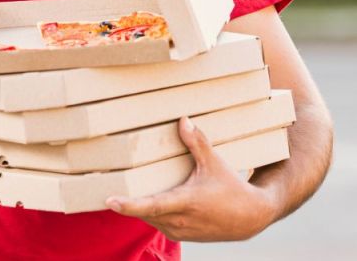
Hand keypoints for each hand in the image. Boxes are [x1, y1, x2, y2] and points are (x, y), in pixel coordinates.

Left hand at [105, 117, 277, 241]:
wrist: (250, 218)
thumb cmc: (232, 189)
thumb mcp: (215, 164)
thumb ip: (197, 143)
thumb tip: (183, 120)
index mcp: (185, 202)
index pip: (151, 206)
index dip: (129, 205)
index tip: (110, 201)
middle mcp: (179, 221)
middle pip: (143, 212)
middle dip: (126, 202)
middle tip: (106, 187)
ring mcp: (179, 231)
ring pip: (149, 219)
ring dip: (138, 207)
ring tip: (123, 191)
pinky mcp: (181, 235)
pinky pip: (157, 223)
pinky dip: (150, 213)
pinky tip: (145, 199)